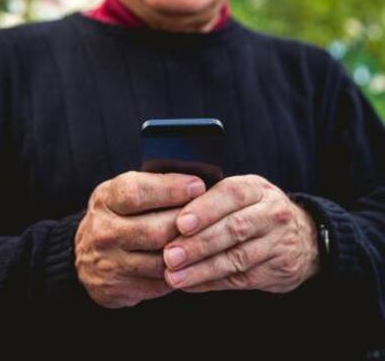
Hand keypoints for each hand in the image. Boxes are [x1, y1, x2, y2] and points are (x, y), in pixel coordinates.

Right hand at [74, 171, 205, 307]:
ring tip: (206, 239)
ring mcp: (109, 263)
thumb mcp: (124, 191)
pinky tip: (193, 261)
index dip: (171, 189)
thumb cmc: (118, 214)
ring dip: (188, 251)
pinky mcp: (118, 289)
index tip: (199, 186)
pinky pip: (161, 283)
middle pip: (156, 230)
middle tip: (211, 217)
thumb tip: (198, 183)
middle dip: (188, 224)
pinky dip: (182, 273)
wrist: (84, 256)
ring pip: (162, 261)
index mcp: (106, 199)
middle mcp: (103, 231)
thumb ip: (155, 185)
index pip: (137, 193)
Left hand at [163, 174, 318, 293]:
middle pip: (234, 229)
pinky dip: (211, 283)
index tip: (180, 223)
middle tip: (170, 255)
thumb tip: (168, 204)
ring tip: (174, 275)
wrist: (304, 236)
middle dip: (199, 243)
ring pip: (237, 258)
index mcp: (257, 188)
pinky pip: (240, 279)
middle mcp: (272, 213)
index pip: (232, 194)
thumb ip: (212, 197)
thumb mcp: (242, 193)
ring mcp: (277, 243)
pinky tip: (190, 284)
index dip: (206, 209)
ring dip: (202, 269)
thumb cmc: (255, 209)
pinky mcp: (277, 271)